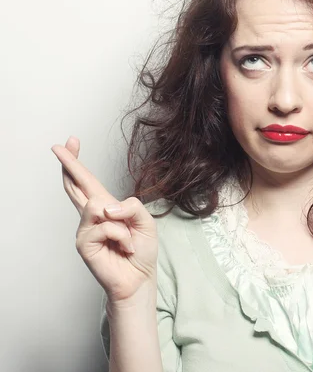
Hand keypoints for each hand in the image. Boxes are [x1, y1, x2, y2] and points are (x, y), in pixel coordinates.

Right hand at [51, 136, 157, 302]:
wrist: (139, 278)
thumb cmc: (141, 251)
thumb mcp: (146, 221)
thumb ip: (131, 207)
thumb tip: (106, 208)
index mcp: (107, 207)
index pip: (88, 182)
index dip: (77, 163)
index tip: (69, 142)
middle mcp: (92, 216)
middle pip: (75, 186)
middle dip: (70, 164)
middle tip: (58, 146)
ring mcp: (86, 229)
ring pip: (97, 205)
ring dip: (122, 223)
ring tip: (128, 239)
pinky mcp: (84, 243)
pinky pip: (105, 226)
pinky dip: (121, 235)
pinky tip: (124, 247)